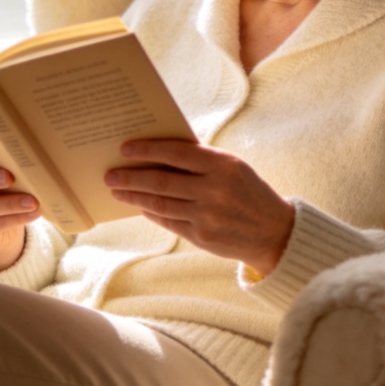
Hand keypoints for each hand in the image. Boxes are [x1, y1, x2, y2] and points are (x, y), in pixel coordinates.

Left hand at [105, 140, 294, 275]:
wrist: (274, 231)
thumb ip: (200, 160)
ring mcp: (206, 215)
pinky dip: (151, 212)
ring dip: (134, 196)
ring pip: (159, 203)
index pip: (176, 153)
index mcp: (222, 165)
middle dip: (131, 177)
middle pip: (161, 181)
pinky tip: (139, 205)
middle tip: (110, 174)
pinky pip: (167, 221)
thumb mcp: (232, 167)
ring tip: (117, 190)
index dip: (148, 150)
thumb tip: (157, 153)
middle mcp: (214, 190)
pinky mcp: (201, 236)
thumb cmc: (248, 191)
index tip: (125, 149)